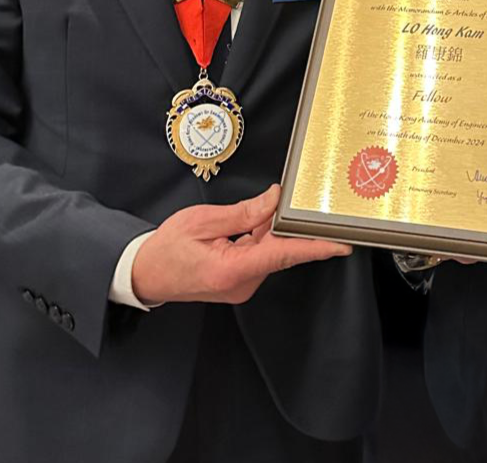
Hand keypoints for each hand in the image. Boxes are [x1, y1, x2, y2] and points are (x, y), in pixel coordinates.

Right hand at [131, 184, 351, 304]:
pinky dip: (258, 239)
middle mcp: (242, 284)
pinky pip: (259, 256)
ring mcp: (242, 286)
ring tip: (239, 219)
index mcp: (231, 270)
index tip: (342, 244)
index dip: (315, 248)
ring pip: (270, 252)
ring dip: (265, 231)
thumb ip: (242, 212)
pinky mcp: (240, 283)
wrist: (145, 275)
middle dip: (283, 225)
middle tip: (285, 204)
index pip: (283, 255)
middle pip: (278, 250)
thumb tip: (274, 200)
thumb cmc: (166, 249)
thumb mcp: (201, 221)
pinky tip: (246, 227)